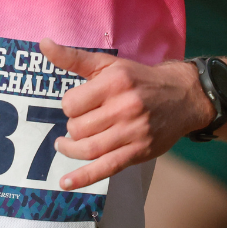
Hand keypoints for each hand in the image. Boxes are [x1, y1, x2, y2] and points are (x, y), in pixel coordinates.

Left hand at [39, 40, 213, 190]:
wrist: (183, 96)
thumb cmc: (140, 79)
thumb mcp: (109, 64)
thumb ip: (74, 57)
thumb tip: (43, 44)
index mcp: (115, 82)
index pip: (71, 104)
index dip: (71, 106)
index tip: (79, 104)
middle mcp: (125, 106)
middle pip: (77, 127)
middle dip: (73, 126)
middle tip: (82, 121)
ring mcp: (133, 132)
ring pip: (87, 148)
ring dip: (70, 149)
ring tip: (65, 144)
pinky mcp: (139, 152)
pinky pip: (105, 168)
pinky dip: (82, 178)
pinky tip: (65, 183)